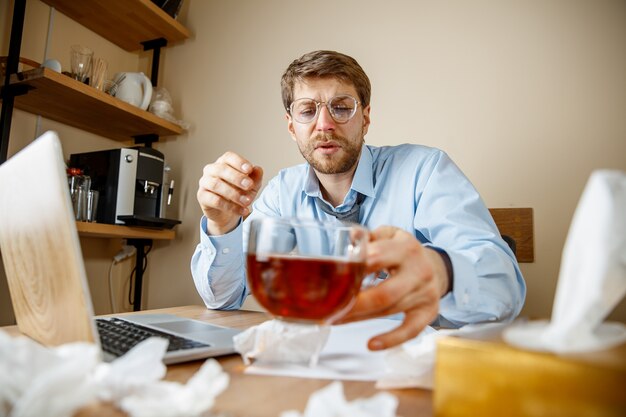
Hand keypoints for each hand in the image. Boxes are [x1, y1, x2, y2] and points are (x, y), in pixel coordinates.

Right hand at [197, 151, 262, 234]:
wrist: (228, 213)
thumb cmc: (239, 193)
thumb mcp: (251, 186)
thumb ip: (255, 177)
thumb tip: (258, 169)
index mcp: (224, 163)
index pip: (229, 157)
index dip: (239, 162)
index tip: (249, 169)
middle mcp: (212, 170)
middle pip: (221, 169)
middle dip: (237, 177)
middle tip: (249, 185)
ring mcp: (205, 183)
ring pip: (216, 185)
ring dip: (233, 193)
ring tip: (246, 201)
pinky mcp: (202, 196)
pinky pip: (214, 200)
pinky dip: (229, 206)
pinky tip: (241, 210)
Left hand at [339, 226, 449, 349]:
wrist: (436, 266)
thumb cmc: (403, 251)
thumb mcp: (390, 235)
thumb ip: (369, 237)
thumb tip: (350, 237)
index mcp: (406, 249)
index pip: (377, 259)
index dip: (354, 269)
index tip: (333, 278)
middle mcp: (418, 271)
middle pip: (384, 293)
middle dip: (355, 303)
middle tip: (330, 308)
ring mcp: (425, 293)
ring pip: (390, 310)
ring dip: (360, 318)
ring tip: (335, 320)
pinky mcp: (428, 312)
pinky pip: (411, 330)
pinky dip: (391, 339)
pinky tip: (371, 344)